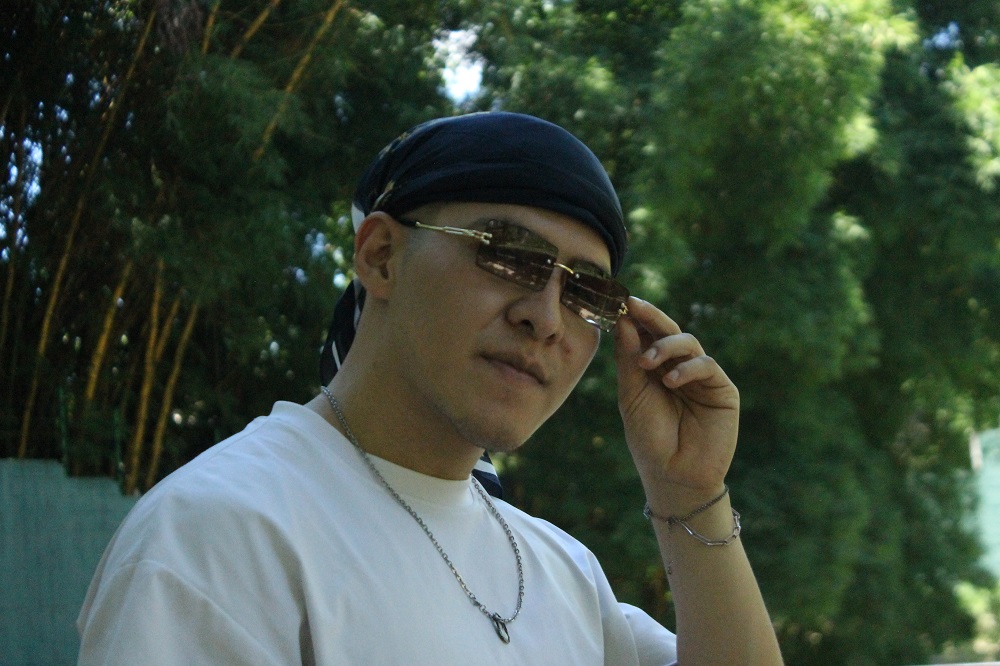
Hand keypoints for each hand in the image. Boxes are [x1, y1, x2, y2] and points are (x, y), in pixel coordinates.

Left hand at [613, 297, 738, 503]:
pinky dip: (687, 368)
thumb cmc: (649, 438)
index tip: (621, 302)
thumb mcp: (631, 395)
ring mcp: (701, 378)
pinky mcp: (722, 390)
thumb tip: (625, 321)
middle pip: (668, 332)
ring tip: (647, 363)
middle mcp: (679, 368)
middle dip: (652, 317)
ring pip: (688, 343)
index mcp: (654, 369)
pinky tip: (671, 382)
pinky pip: (707, 365)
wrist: (673, 475)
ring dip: (665, 346)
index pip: (647, 335)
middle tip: (634, 306)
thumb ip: (629, 359)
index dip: (637, 318)